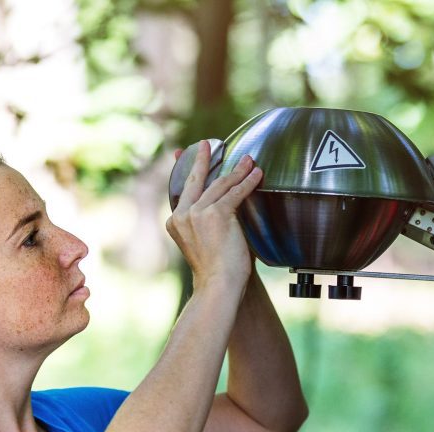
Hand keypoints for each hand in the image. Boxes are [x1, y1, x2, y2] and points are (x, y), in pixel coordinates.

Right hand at [165, 141, 262, 289]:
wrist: (218, 284)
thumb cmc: (217, 270)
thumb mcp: (206, 241)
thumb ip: (208, 222)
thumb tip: (226, 205)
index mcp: (176, 222)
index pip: (183, 190)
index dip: (186, 171)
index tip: (182, 155)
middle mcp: (182, 215)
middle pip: (196, 180)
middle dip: (203, 159)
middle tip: (206, 144)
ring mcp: (197, 213)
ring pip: (220, 185)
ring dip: (237, 171)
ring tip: (249, 161)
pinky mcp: (216, 214)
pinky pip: (235, 193)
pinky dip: (248, 182)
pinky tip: (257, 174)